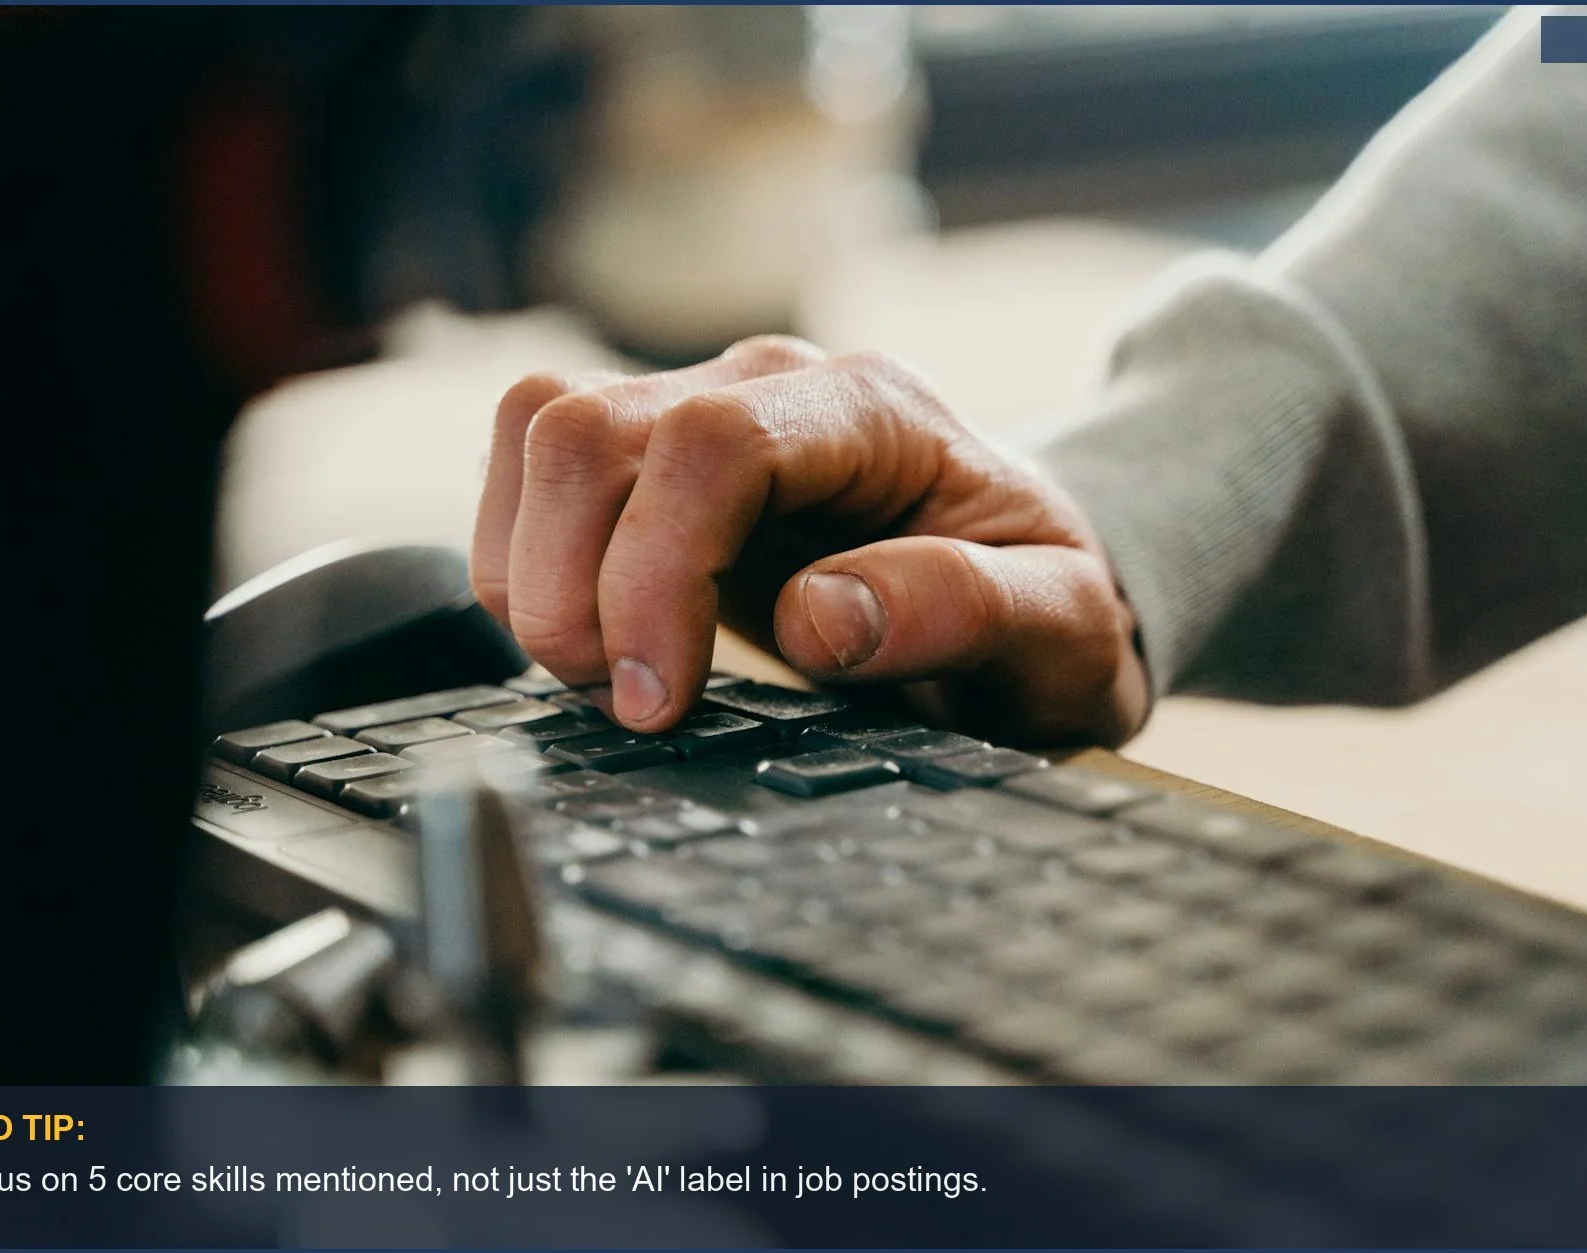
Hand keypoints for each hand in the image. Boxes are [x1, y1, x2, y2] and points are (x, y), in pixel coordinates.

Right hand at [470, 336, 1149, 747]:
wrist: (1027, 591)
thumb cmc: (1045, 609)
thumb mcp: (1060, 629)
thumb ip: (964, 610)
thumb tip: (820, 616)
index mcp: (871, 410)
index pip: (710, 445)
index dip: (656, 573)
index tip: (660, 701)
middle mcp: (769, 386)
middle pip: (585, 425)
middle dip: (569, 583)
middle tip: (625, 706)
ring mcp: (700, 409)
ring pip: (538, 432)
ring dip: (533, 571)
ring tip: (604, 679)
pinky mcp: (654, 463)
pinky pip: (534, 469)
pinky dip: (526, 561)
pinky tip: (590, 642)